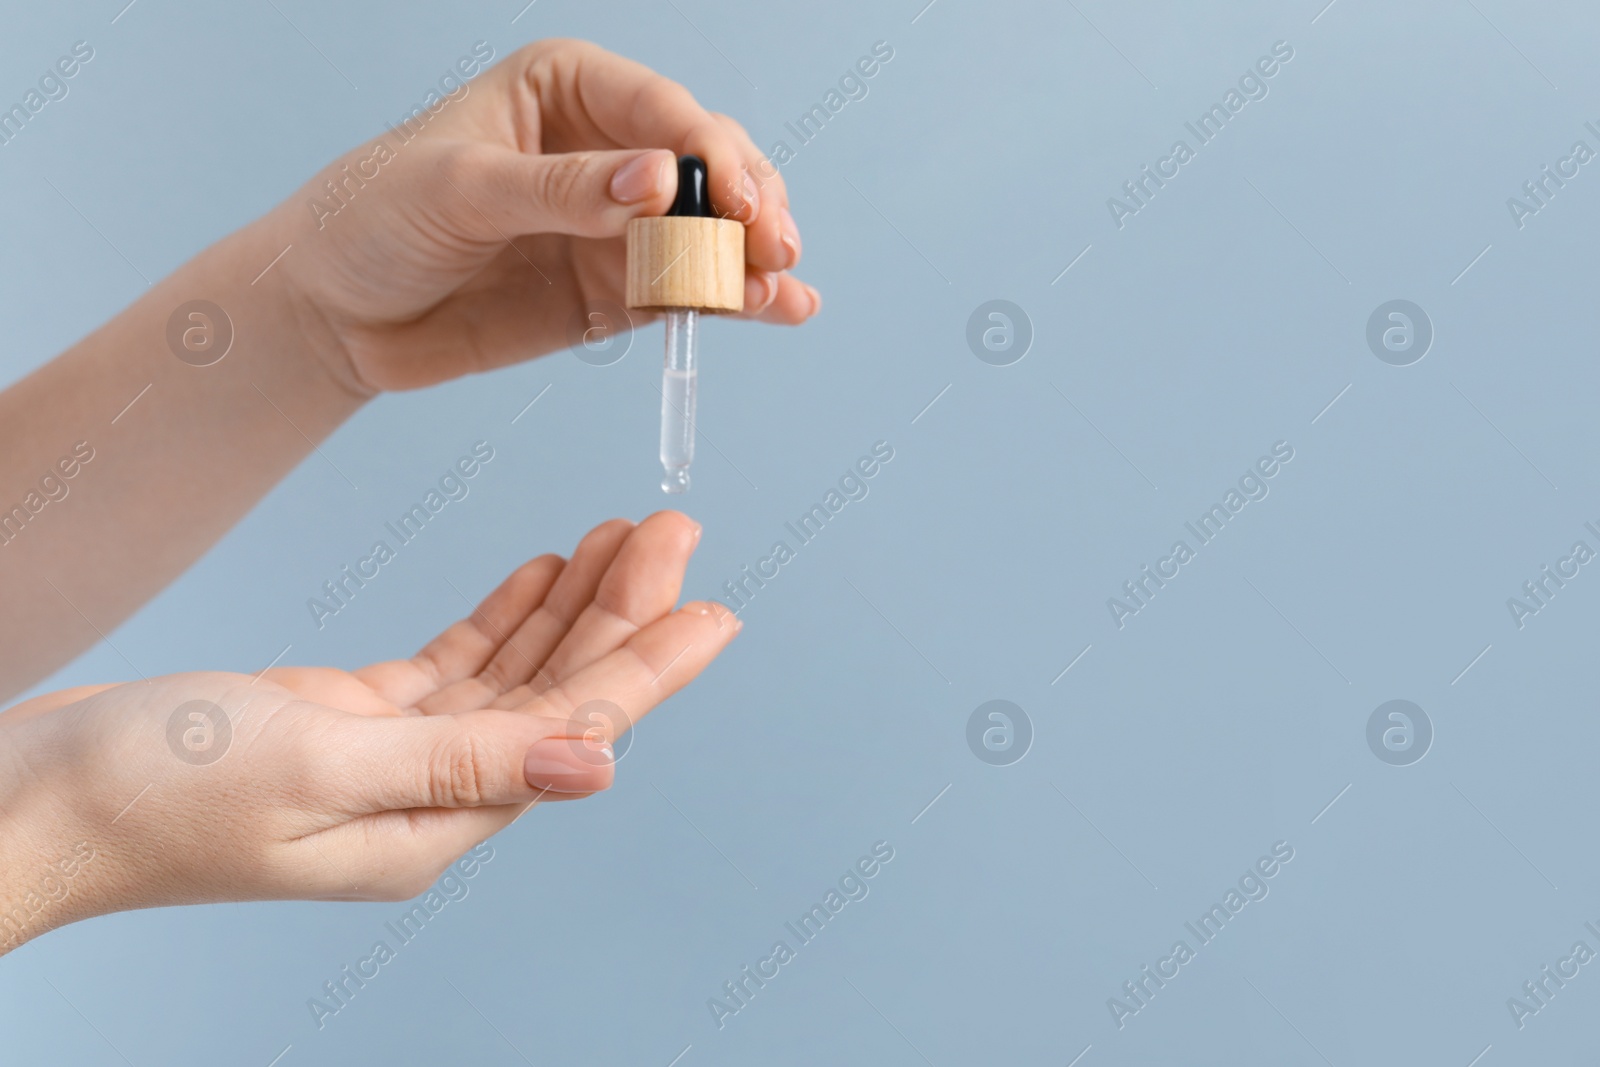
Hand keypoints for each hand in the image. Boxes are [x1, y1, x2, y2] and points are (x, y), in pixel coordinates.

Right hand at [0, 512, 737, 951]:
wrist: (39, 798)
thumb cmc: (156, 793)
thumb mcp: (320, 768)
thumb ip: (462, 764)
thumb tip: (593, 768)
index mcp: (436, 823)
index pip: (574, 731)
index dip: (649, 666)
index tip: (715, 608)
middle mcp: (431, 797)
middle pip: (557, 694)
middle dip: (622, 611)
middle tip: (676, 530)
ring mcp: (394, 757)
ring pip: (514, 671)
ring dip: (571, 604)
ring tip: (625, 534)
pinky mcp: (352, 720)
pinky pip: (454, 664)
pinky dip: (501, 615)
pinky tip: (542, 571)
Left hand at [270, 38, 817, 393]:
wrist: (335, 313)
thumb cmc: (376, 218)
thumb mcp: (461, 190)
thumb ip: (562, 190)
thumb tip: (660, 183)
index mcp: (569, 90)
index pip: (662, 111)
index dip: (710, 154)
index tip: (738, 202)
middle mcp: (606, 149)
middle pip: (708, 167)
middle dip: (749, 205)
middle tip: (771, 249)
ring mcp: (617, 225)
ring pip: (710, 233)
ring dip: (752, 259)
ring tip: (781, 290)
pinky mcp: (615, 291)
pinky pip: (686, 291)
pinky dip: (731, 303)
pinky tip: (778, 312)